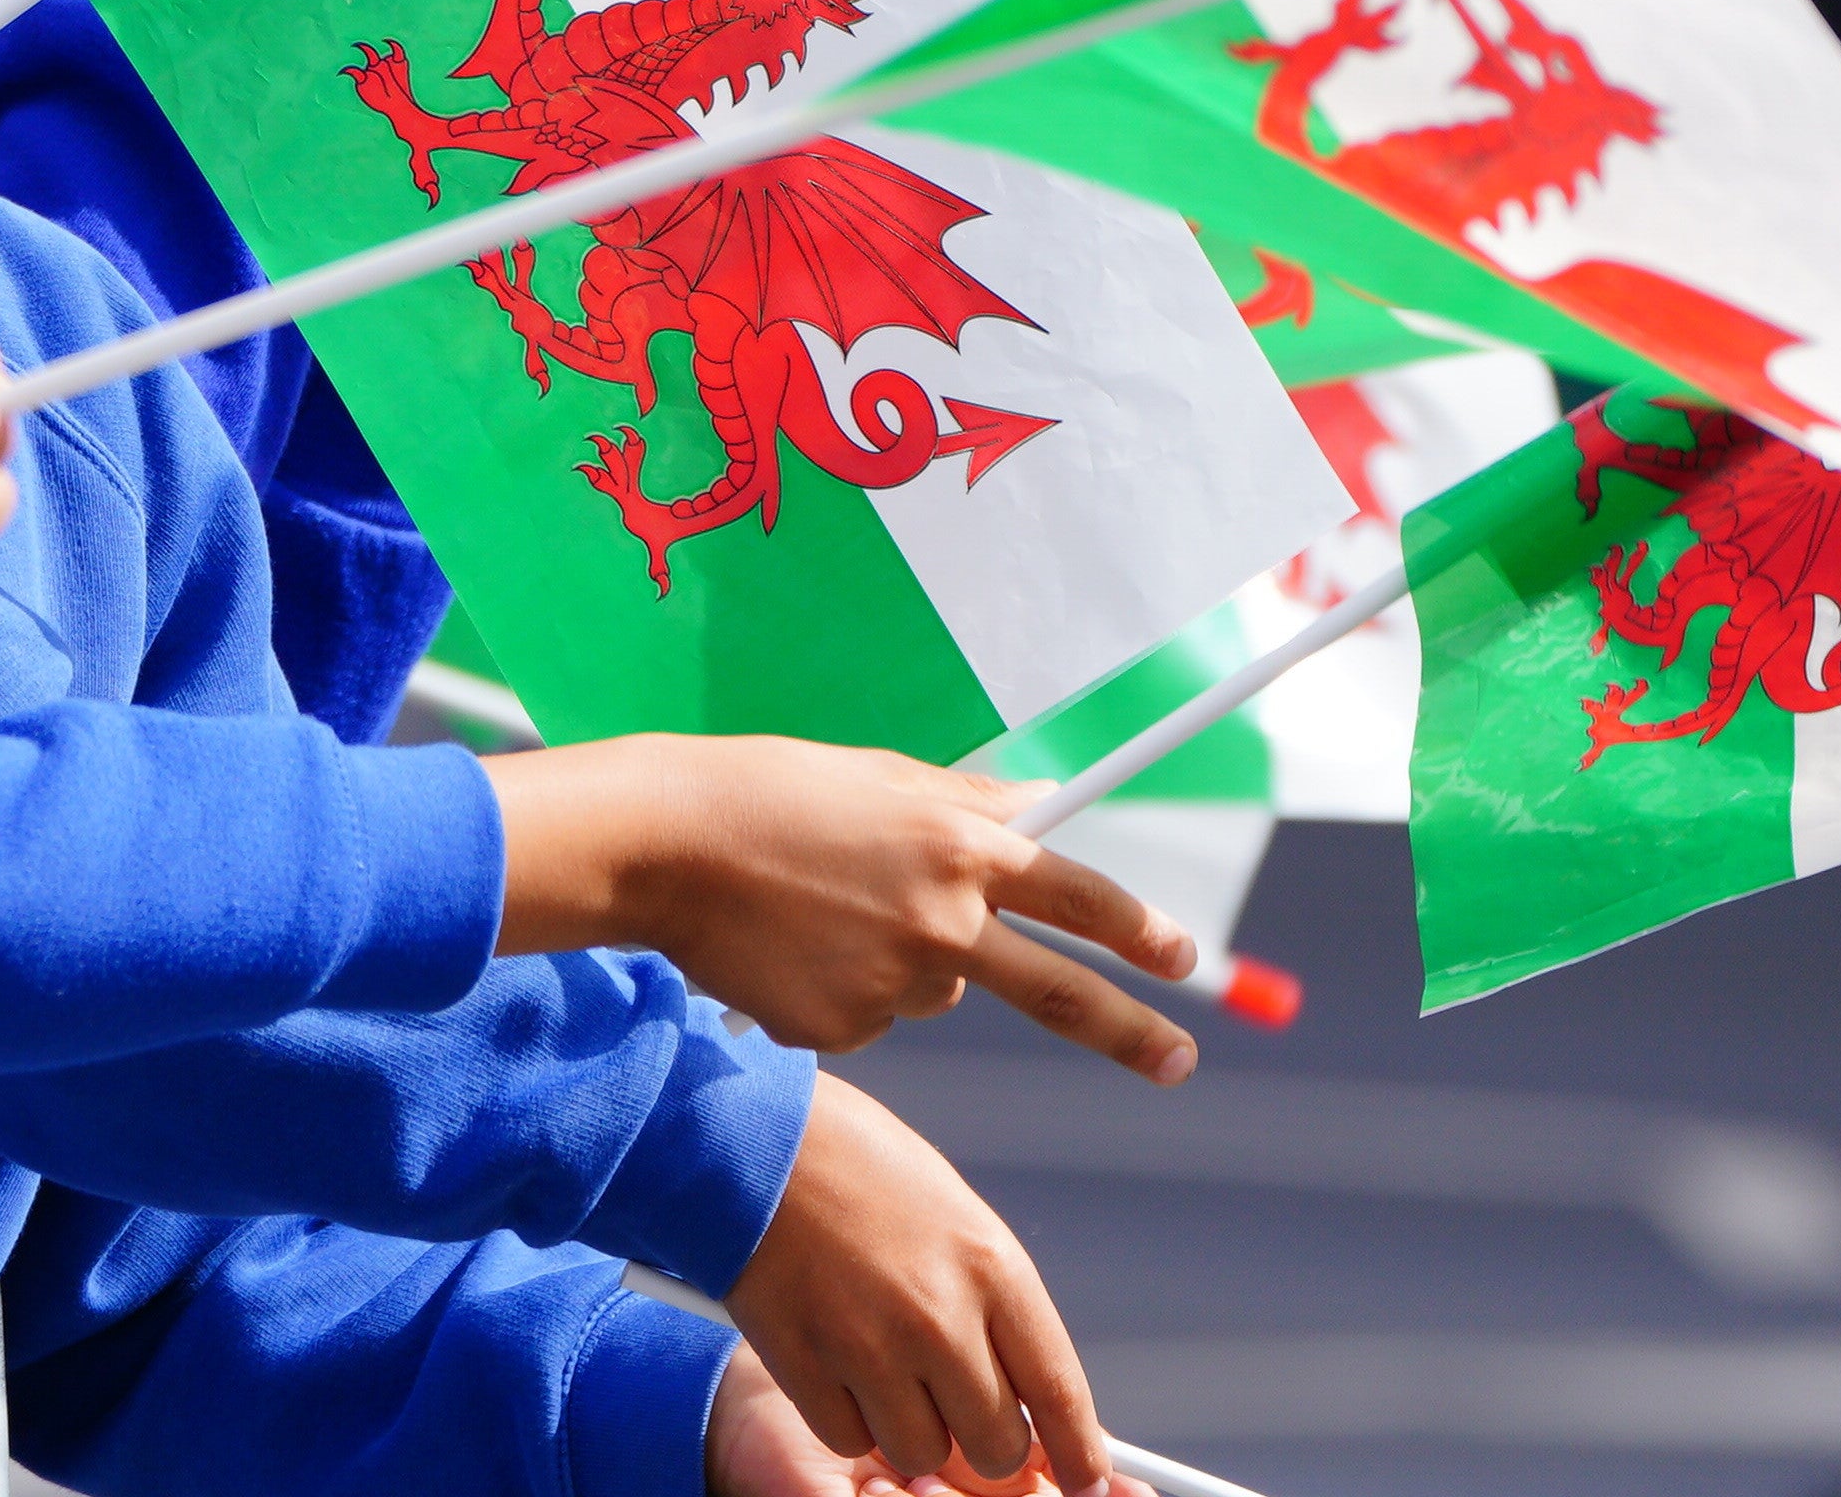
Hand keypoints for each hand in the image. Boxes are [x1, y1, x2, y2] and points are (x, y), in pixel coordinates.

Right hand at [487, 734, 1198, 1083]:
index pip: (1080, 896)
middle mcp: (944, 920)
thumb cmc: (761, 791)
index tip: (1181, 956)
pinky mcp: (843, 1028)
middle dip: (1134, 1033)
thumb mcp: (875, 778)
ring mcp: (895, 982)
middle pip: (1061, 992)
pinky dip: (840, 990)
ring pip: (933, 990)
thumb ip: (962, 801)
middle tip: (1180, 1062)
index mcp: (959, 845)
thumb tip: (1037, 802)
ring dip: (900, 962)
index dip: (1140, 929)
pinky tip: (786, 947)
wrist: (659, 844)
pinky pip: (867, 1017)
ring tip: (816, 910)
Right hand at [726, 1079, 1120, 1494]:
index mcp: (991, 1268)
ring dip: (911, 1429)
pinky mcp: (801, 1359)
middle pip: (995, 1446)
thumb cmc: (855, 1164)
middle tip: (961, 1412)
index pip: (1060, 1394)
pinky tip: (836, 1363)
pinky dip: (847, 1417)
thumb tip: (1029, 1397)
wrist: (746, 1128)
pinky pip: (848, 1437)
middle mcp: (938, 1316)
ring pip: (920, 1452)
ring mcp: (866, 1342)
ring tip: (885, 1370)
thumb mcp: (954, 1218)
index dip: (1079, 1454)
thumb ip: (995, 1307)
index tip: (1085, 1480)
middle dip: (984, 1441)